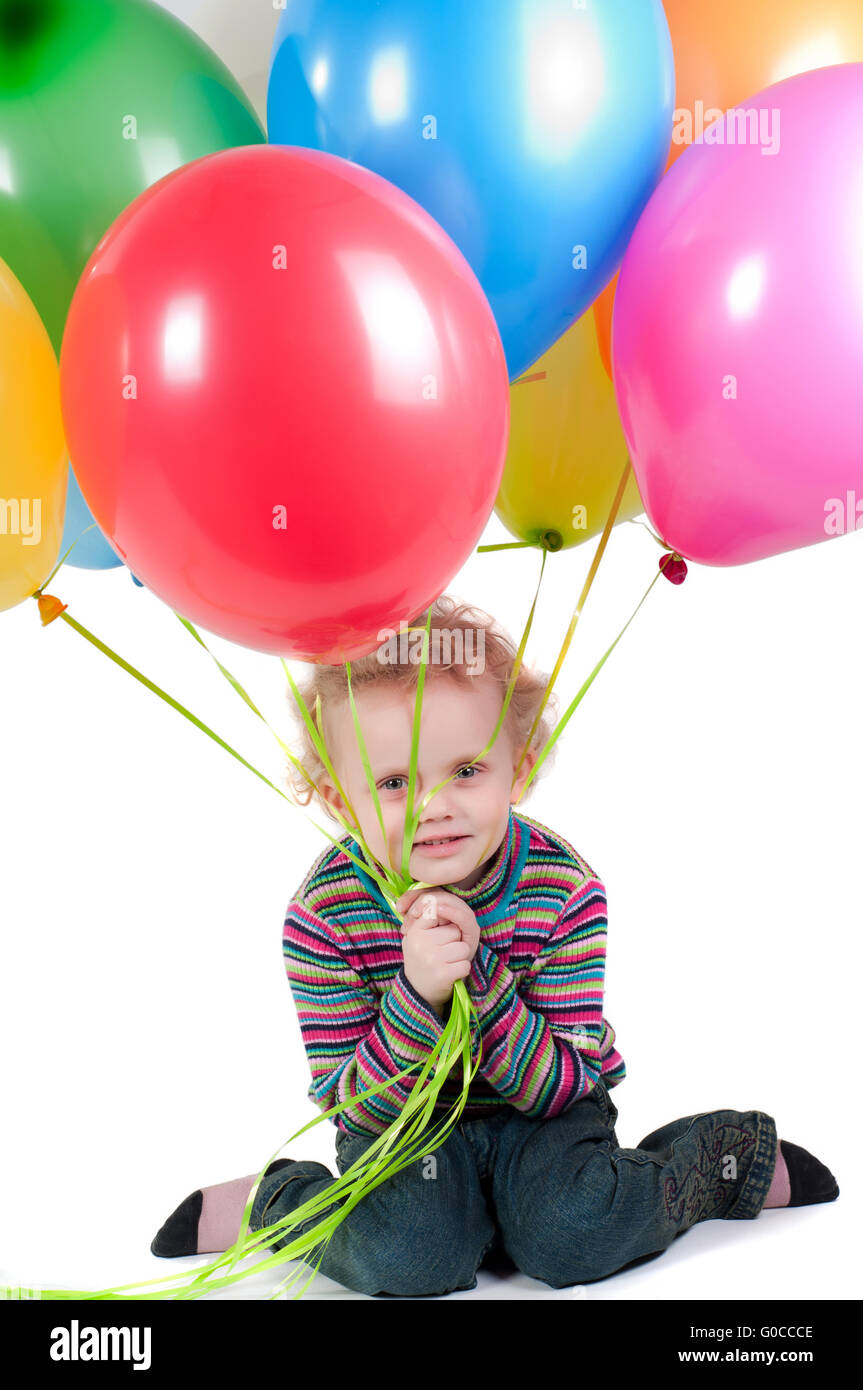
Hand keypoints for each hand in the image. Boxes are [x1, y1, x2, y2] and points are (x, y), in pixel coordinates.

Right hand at [394, 888, 479, 1016]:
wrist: (417, 992)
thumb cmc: (422, 958)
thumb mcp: (417, 937)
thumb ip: (426, 918)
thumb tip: (435, 900)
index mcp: (415, 931)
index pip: (436, 909)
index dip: (445, 918)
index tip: (441, 929)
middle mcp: (421, 943)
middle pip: (455, 930)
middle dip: (454, 941)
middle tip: (441, 953)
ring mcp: (432, 959)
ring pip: (463, 948)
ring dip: (459, 957)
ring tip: (445, 963)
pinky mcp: (442, 975)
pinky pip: (465, 965)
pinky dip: (461, 970)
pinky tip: (450, 974)